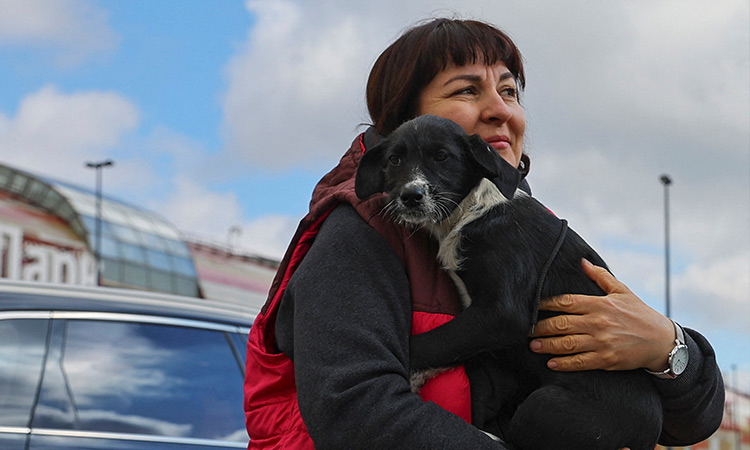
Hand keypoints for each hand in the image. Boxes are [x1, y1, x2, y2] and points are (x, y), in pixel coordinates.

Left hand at [529, 259, 674, 371]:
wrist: (663, 341)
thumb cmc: (640, 314)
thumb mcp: (622, 291)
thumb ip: (600, 277)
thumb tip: (582, 261)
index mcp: (600, 304)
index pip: (566, 302)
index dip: (546, 304)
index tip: (532, 307)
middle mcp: (599, 322)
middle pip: (562, 324)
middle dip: (541, 327)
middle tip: (526, 330)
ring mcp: (602, 342)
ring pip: (568, 343)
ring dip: (547, 345)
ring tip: (533, 346)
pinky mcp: (607, 359)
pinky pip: (581, 362)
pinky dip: (564, 363)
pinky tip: (552, 363)